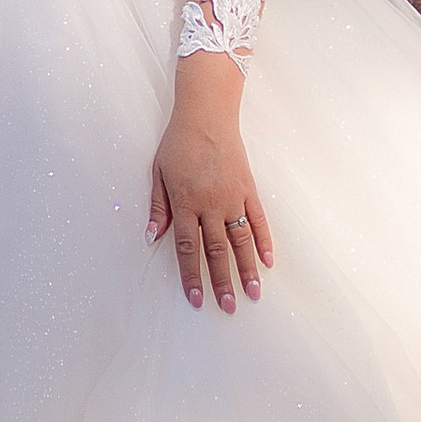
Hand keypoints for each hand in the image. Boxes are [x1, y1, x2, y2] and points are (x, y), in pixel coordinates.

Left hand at [147, 54, 271, 314]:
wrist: (206, 114)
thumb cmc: (178, 143)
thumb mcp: (158, 172)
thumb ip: (158, 207)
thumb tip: (151, 237)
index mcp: (185, 203)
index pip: (188, 248)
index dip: (191, 275)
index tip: (196, 299)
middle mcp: (210, 204)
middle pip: (217, 250)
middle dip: (222, 282)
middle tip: (228, 307)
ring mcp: (233, 197)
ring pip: (241, 240)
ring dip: (247, 269)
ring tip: (253, 293)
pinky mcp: (249, 188)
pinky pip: (258, 219)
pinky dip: (264, 241)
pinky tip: (268, 260)